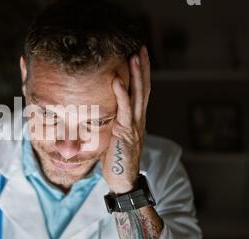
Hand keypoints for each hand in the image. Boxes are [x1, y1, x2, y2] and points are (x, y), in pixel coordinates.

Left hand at [101, 46, 150, 193]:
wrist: (122, 181)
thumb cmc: (116, 160)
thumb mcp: (115, 136)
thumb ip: (114, 121)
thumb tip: (104, 110)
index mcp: (136, 119)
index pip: (141, 91)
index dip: (142, 73)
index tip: (139, 55)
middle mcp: (138, 119)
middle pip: (144, 88)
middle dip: (142, 67)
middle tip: (140, 47)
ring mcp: (135, 126)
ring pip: (138, 95)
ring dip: (136, 74)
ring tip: (134, 56)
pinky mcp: (127, 133)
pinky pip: (124, 110)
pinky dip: (121, 94)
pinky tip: (116, 80)